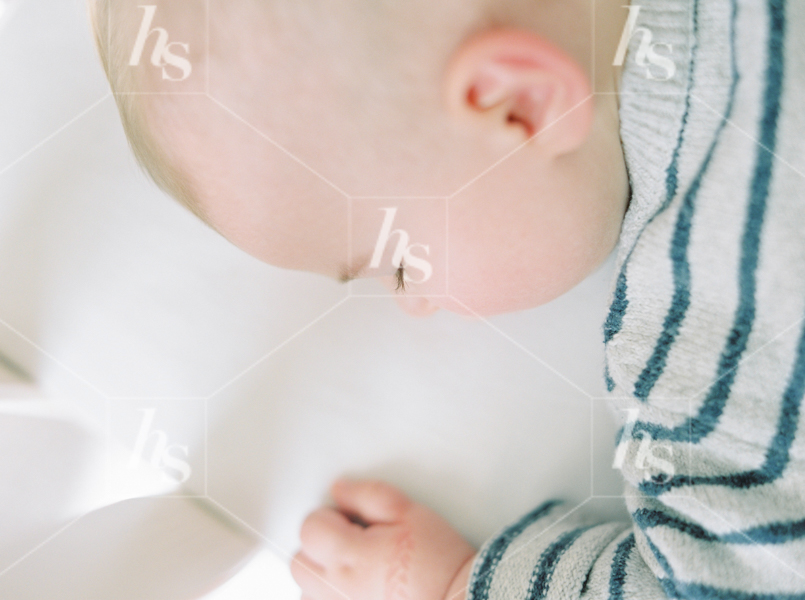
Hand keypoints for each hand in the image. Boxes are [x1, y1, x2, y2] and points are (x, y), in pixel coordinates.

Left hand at [291, 478, 475, 599]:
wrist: (461, 599)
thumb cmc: (440, 559)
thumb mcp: (409, 511)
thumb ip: (367, 495)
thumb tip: (337, 489)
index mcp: (351, 556)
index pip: (309, 528)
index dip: (329, 516)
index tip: (352, 520)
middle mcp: (339, 589)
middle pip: (299, 562)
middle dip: (318, 546)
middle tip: (351, 543)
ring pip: (305, 592)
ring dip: (321, 576)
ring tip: (355, 570)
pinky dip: (330, 597)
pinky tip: (357, 589)